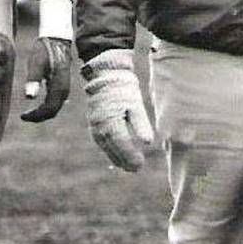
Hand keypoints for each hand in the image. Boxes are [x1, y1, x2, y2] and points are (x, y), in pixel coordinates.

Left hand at [20, 37, 71, 121]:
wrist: (56, 40)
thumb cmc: (44, 50)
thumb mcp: (37, 63)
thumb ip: (33, 80)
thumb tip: (29, 97)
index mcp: (59, 87)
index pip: (49, 110)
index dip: (36, 116)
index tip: (22, 116)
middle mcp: (64, 91)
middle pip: (52, 112)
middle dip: (38, 117)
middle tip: (23, 116)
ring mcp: (64, 89)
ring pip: (54, 108)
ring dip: (41, 113)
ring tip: (27, 113)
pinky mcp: (61, 86)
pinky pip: (54, 102)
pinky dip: (45, 107)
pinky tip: (35, 106)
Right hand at [81, 49, 153, 171]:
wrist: (106, 74)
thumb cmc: (123, 88)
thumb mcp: (135, 103)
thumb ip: (141, 123)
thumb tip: (148, 142)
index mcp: (110, 121)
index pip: (121, 144)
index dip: (130, 156)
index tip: (140, 165)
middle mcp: (100, 126)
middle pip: (112, 149)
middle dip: (124, 160)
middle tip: (136, 169)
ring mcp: (94, 124)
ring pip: (105, 146)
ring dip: (116, 157)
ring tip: (128, 166)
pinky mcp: (94, 122)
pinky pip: (101, 140)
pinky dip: (110, 149)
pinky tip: (117, 154)